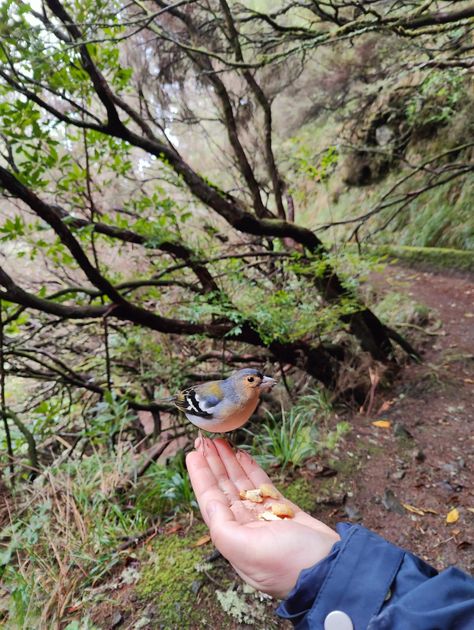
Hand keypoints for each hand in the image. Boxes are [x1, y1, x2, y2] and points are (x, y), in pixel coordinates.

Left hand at [186, 438, 339, 598]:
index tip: (193, 453)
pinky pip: (261, 485)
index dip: (201, 476)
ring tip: (220, 443)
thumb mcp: (248, 550)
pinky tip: (242, 455)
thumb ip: (223, 528)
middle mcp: (245, 527)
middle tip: (204, 440)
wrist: (331, 569)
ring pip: (241, 484)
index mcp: (233, 538)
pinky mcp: (283, 510)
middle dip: (213, 465)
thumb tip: (210, 504)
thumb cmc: (289, 564)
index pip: (211, 501)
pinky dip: (251, 469)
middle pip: (224, 489)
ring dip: (229, 463)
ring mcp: (264, 517)